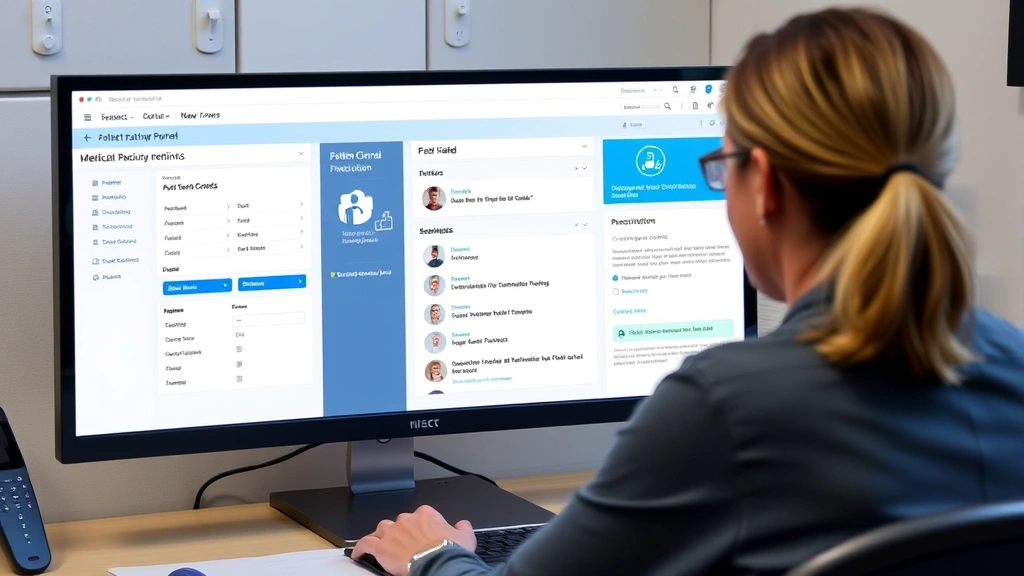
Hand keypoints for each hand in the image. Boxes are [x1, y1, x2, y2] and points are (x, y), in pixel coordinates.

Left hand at [352, 505, 476, 575]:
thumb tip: (463, 525)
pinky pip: (366, 543)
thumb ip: (463, 528)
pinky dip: (361, 547)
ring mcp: (393, 532)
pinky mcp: (382, 547)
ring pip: (382, 529)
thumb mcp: (466, 538)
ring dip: (382, 536)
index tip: (422, 535)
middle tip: (405, 543)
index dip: (419, 526)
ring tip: (382, 544)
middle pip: (399, 522)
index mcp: (426, 514)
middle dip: (401, 531)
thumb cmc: (450, 552)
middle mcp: (407, 519)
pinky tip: (359, 553)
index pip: (420, 516)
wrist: (438, 562)